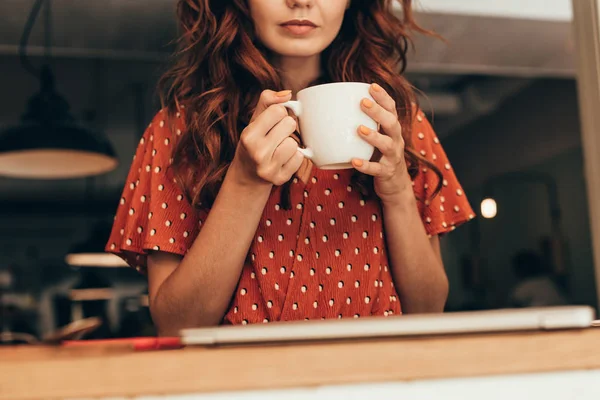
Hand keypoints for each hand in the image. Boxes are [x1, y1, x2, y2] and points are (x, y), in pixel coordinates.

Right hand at [232, 90, 304, 185]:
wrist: (247, 174)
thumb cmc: (254, 141)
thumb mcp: (254, 119)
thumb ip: (267, 100)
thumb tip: (288, 94)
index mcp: (249, 135)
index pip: (278, 110)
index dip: (279, 113)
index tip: (272, 121)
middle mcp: (257, 153)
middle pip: (290, 124)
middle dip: (286, 127)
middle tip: (276, 135)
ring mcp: (269, 169)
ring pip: (295, 144)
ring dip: (290, 144)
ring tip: (279, 148)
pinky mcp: (280, 179)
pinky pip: (300, 159)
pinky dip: (294, 157)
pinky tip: (283, 159)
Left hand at [352, 83, 412, 204]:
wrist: (395, 185)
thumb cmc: (378, 156)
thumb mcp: (374, 139)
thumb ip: (359, 124)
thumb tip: (327, 112)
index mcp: (392, 129)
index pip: (391, 109)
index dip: (383, 97)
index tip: (371, 86)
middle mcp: (396, 140)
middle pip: (391, 122)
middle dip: (378, 111)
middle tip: (363, 102)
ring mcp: (392, 157)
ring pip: (387, 144)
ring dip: (374, 136)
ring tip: (359, 129)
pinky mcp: (386, 173)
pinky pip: (376, 169)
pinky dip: (366, 165)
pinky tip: (354, 161)